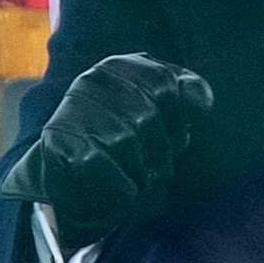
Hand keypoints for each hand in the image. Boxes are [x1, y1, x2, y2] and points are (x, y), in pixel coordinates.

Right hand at [0, 51, 212, 248]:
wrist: (61, 186)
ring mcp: (74, 111)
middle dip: (161, 152)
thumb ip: (179, 95)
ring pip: (130, 145)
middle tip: (154, 169)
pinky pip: (110, 172)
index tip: (175, 139)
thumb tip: (202, 102)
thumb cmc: (117, 148)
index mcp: (116, 67)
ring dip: (142, 176)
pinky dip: (123, 193)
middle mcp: (92, 81)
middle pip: (149, 117)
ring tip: (136, 184)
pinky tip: (119, 196)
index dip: (178, 119)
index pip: (165, 83)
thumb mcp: (149, 112)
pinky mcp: (62, 146)